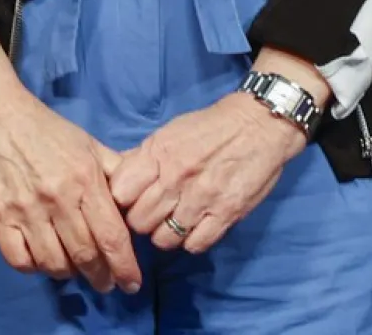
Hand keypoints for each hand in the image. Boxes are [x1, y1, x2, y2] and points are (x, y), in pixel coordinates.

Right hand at [0, 23, 140, 293]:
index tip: (131, 284)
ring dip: (68, 273)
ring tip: (72, 267)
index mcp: (84, 179)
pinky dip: (34, 267)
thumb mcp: (89, 144)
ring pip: (54, 264)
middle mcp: (57, 198)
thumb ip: (117, 172)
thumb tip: (144, 199)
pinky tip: (40, 258)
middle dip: (100, 277)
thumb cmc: (47, 130)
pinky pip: (19, 260)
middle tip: (104, 281)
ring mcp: (25, 209)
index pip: (112, 238)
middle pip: (85, 256)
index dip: (125, 269)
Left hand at [110, 93, 303, 253]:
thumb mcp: (168, 133)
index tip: (129, 199)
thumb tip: (115, 173)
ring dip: (164, 234)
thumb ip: (142, 156)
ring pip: (164, 238)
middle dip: (141, 221)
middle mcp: (175, 178)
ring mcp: (201, 199)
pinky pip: (196, 245)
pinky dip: (191, 241)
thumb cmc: (208, 127)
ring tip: (171, 223)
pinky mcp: (226, 215)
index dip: (122, 200)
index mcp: (158, 153)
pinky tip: (193, 228)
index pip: (121, 192)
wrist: (256, 125)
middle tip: (151, 214)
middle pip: (139, 220)